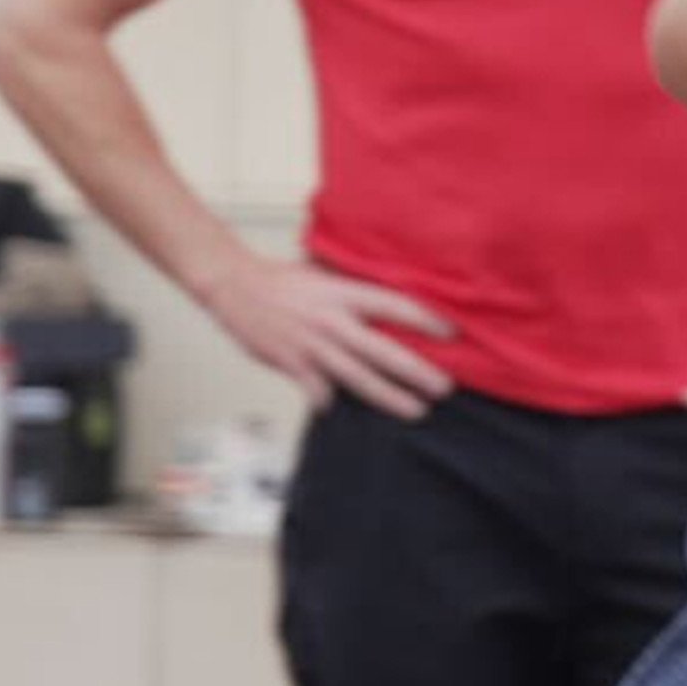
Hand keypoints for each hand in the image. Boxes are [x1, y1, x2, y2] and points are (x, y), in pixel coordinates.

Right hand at [202, 259, 456, 419]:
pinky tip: (337, 408)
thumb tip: (394, 296)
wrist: (234, 285)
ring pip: (357, 378)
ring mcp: (311, 346)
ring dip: (389, 397)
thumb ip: (356, 289)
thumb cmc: (284, 281)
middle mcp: (331, 321)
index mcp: (343, 294)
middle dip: (416, 372)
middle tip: (444, 387)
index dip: (425, 319)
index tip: (452, 333)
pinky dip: (328, 400)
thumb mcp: (326, 275)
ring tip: (416, 411)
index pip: (394, 306)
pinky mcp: (291, 363)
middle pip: (382, 351)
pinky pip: (317, 390)